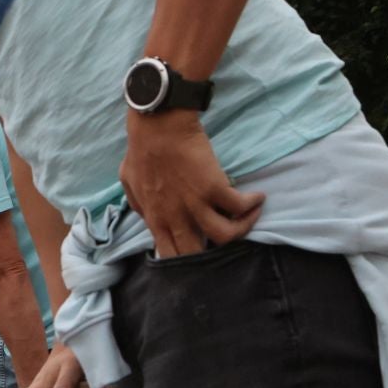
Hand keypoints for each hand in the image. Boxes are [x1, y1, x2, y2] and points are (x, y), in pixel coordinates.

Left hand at [120, 110, 263, 257]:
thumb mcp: (130, 185)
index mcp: (155, 219)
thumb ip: (140, 206)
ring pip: (225, 236)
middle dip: (210, 254)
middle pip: (195, 253)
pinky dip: (252, 205)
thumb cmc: (141, 152)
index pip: (168, 255)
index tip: (195, 249)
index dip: (183, 259)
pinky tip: (256, 198)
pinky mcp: (214, 187)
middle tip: (221, 238)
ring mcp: (196, 203)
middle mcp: (175, 217)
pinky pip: (240, 206)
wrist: (157, 127)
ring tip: (248, 218)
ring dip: (241, 230)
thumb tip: (148, 218)